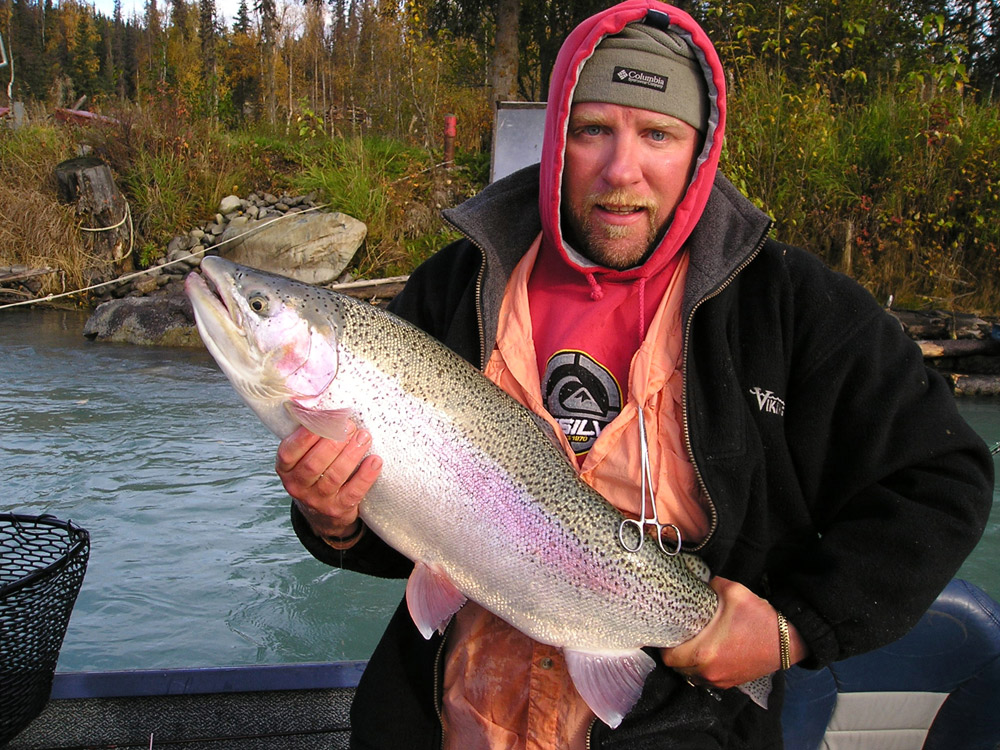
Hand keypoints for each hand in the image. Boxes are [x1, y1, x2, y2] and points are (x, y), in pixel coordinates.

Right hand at [275, 424, 382, 538]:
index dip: (306, 435)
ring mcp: (317, 500)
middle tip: (350, 425)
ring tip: (364, 437)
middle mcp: (297, 486)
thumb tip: (321, 403)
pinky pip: (353, 492)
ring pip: (334, 476)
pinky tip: (375, 461)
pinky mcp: (338, 509)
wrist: (323, 511)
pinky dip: (365, 476)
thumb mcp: (303, 456)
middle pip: (314, 464)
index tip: (325, 418)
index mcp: (285, 468)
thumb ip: (309, 434)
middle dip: (334, 442)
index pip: (289, 452)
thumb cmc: (316, 471)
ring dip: (351, 454)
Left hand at [660, 577, 807, 687]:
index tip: (667, 633)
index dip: (664, 646)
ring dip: (688, 664)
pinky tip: (708, 654)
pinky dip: (703, 670)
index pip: (669, 658)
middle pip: (678, 669)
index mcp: (703, 653)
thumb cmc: (759, 617)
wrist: (788, 640)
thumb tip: (700, 581)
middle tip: (678, 636)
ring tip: (691, 645)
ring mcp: (721, 680)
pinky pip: (708, 680)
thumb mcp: (733, 592)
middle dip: (675, 654)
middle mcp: (709, 672)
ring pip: (692, 676)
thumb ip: (711, 585)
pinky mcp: (732, 683)